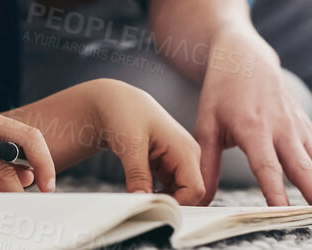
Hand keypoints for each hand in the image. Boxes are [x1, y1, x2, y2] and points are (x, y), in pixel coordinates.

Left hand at [83, 79, 208, 204]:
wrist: (116, 101)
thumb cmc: (126, 112)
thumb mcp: (130, 145)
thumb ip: (138, 175)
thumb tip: (142, 200)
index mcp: (185, 149)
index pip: (195, 190)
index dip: (178, 205)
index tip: (154, 210)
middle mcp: (188, 155)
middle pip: (191, 194)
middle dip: (171, 204)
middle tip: (144, 207)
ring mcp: (179, 160)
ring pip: (180, 193)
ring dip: (163, 199)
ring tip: (140, 197)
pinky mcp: (169, 164)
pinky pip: (170, 188)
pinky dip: (158, 193)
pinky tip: (141, 190)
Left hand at [192, 28, 311, 216]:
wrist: (246, 56)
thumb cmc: (222, 92)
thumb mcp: (206, 125)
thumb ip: (205, 165)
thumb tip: (200, 202)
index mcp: (253, 128)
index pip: (267, 167)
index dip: (277, 193)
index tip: (286, 216)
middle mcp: (282, 129)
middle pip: (304, 168)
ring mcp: (299, 128)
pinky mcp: (308, 130)